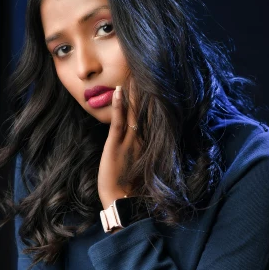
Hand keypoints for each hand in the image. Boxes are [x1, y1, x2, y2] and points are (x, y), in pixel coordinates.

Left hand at [98, 79, 141, 207]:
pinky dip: (119, 105)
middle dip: (145, 88)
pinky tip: (119, 90)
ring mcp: (130, 140)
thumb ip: (139, 150)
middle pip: (145, 108)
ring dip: (133, 90)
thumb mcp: (136, 164)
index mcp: (146, 142)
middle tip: (146, 66)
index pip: (149, 114)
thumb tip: (141, 139)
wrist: (122, 203)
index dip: (150, 97)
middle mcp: (141, 138)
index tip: (151, 78)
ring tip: (133, 71)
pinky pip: (119, 121)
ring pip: (134, 110)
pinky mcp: (117, 144)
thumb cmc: (128, 187)